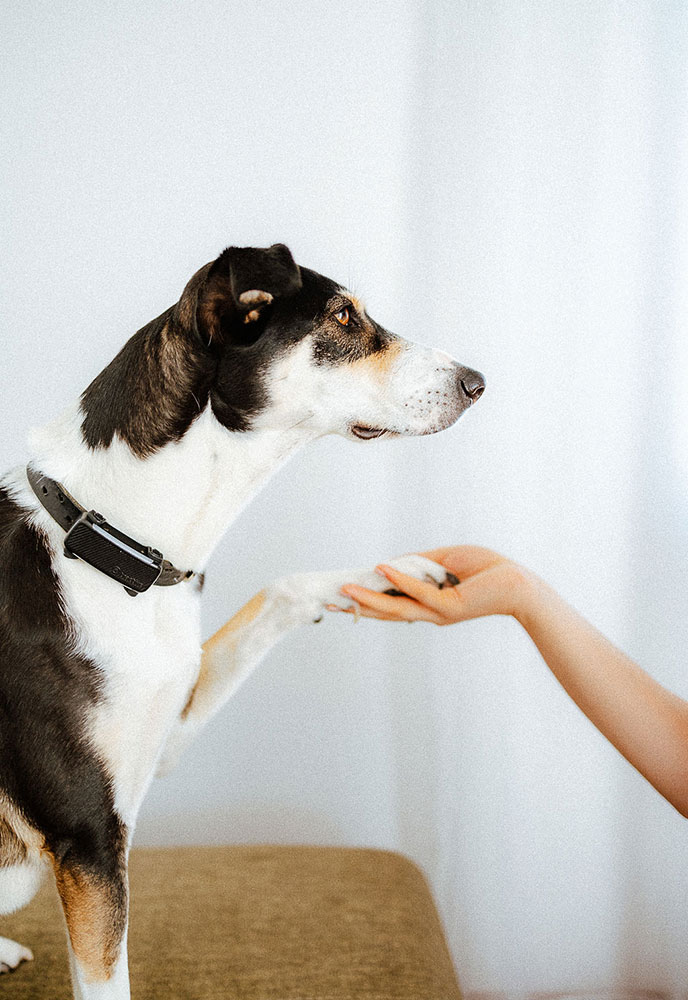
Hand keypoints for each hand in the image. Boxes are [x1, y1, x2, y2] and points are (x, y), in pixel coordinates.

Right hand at [338, 545, 533, 625]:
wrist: (518, 583)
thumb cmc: (486, 570)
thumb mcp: (445, 560)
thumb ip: (418, 563)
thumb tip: (389, 563)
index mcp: (428, 604)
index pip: (390, 605)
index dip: (365, 601)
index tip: (340, 596)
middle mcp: (430, 613)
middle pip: (386, 612)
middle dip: (358, 607)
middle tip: (328, 604)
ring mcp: (438, 612)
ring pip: (397, 608)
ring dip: (370, 599)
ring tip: (345, 592)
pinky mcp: (450, 606)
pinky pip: (419, 592)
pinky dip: (400, 581)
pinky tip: (382, 571)